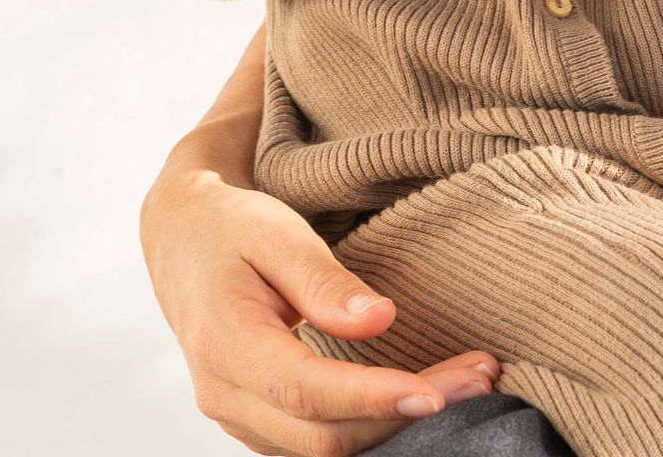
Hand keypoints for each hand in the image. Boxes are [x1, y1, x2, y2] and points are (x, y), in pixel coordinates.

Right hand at [141, 156, 497, 455]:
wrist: (182, 239)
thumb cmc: (233, 228)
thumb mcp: (277, 235)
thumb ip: (325, 281)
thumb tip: (381, 320)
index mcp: (226, 345)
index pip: (306, 391)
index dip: (373, 399)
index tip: (436, 393)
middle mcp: (224, 395)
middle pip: (321, 436)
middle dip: (403, 415)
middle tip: (480, 378)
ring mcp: (235, 414)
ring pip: (319, 449)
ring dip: (393, 426)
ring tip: (467, 386)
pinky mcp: (255, 417)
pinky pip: (311, 442)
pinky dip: (367, 428)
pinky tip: (416, 399)